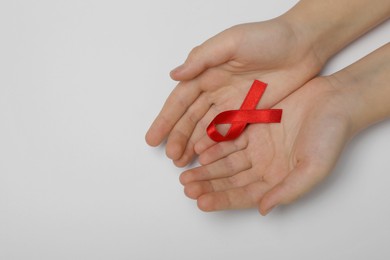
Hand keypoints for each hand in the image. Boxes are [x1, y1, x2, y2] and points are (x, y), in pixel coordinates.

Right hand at [145, 19, 321, 166]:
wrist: (303, 45)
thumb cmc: (268, 37)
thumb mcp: (231, 42)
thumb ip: (202, 59)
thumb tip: (174, 75)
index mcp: (207, 71)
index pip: (180, 100)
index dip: (166, 119)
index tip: (152, 138)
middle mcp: (215, 89)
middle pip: (190, 118)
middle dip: (178, 137)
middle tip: (169, 157)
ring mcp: (232, 103)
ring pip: (206, 128)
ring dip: (192, 144)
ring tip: (181, 162)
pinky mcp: (249, 113)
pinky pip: (227, 132)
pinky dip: (215, 144)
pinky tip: (205, 156)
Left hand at [180, 76, 355, 214]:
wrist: (335, 100)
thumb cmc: (330, 135)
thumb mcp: (313, 168)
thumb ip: (288, 190)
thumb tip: (263, 209)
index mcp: (278, 179)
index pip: (244, 195)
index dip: (222, 200)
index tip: (201, 202)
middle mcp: (265, 165)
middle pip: (230, 179)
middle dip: (208, 184)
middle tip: (186, 186)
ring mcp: (257, 145)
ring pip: (225, 160)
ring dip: (206, 167)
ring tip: (186, 172)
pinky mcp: (253, 125)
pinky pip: (228, 138)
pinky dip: (214, 144)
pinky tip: (199, 150)